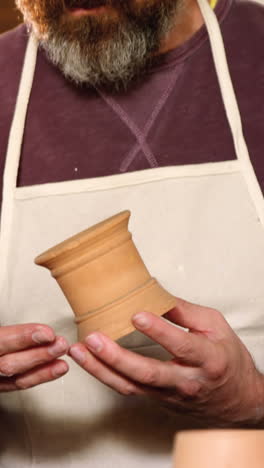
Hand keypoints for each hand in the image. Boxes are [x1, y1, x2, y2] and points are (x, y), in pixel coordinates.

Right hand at [0, 323, 68, 391]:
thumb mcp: (0, 332)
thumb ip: (9, 331)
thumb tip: (36, 325)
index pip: (1, 341)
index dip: (23, 337)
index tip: (47, 332)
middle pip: (8, 364)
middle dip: (38, 355)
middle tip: (61, 344)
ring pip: (13, 376)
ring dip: (42, 368)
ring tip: (63, 359)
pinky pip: (16, 384)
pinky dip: (38, 376)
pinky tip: (56, 368)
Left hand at [69, 298, 263, 426]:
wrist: (237, 399)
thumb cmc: (227, 358)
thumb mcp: (215, 327)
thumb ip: (185, 312)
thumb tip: (155, 293)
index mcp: (207, 359)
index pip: (181, 346)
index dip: (159, 332)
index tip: (137, 315)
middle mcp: (187, 382)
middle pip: (148, 374)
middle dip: (117, 357)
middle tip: (92, 338)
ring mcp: (170, 395)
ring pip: (131, 387)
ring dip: (101, 370)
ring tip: (78, 351)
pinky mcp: (158, 401)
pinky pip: (129, 390)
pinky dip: (106, 376)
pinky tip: (89, 361)